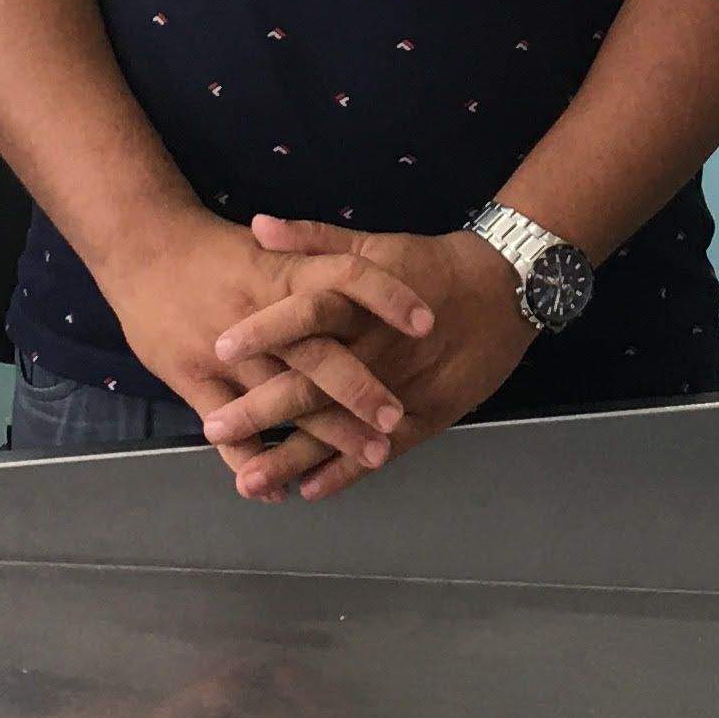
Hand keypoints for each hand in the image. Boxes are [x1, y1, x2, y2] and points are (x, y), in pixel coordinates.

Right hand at [94, 213, 438, 501]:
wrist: (143, 243)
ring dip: (325, 435)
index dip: (389, 298)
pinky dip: (254, 460)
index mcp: (282, 273)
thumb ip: (313, 253)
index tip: (428, 322)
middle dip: (360, 390)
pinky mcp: (192, 378)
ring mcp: (224, 352)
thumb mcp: (267, 244)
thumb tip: (369, 271)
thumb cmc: (213, 251)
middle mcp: (260, 315)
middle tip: (396, 419)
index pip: (348, 277)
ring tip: (370, 457)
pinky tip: (282, 487)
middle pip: (318, 355)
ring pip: (280, 401)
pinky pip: (228, 429)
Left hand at [205, 218, 536, 501]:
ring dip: (293, 456)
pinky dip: (345, 472)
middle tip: (214, 429)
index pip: (305, 313)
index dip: (263, 331)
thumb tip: (256, 227)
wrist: (504, 289)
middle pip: (312, 382)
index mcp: (361, 304)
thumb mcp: (372, 245)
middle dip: (261, 409)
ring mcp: (401, 388)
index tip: (218, 348)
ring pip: (339, 428)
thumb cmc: (430, 265)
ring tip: (250, 479)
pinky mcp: (427, 416)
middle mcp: (376, 349)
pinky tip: (309, 490)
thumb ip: (313, 240)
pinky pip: (380, 452)